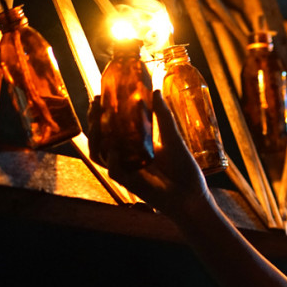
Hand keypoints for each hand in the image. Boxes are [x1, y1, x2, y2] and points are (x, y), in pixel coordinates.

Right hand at [101, 90, 212, 215]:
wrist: (192, 195)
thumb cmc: (183, 168)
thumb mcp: (173, 138)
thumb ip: (163, 117)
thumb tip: (155, 91)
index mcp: (134, 145)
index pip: (111, 127)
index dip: (101, 113)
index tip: (99, 96)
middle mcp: (126, 157)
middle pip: (100, 139)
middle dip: (94, 121)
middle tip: (95, 103)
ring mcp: (127, 170)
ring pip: (100, 154)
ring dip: (96, 138)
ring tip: (98, 122)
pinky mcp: (131, 184)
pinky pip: (114, 171)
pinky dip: (112, 160)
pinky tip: (114, 148)